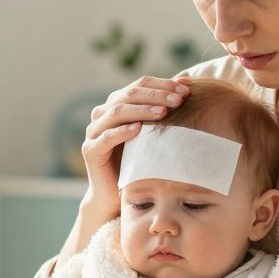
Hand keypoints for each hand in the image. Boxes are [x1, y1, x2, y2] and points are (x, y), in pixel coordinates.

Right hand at [80, 76, 190, 220]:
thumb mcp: (153, 133)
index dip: (163, 84)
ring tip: (163, 112)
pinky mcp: (90, 150)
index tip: (187, 89)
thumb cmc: (139, 161)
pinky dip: (122, 131)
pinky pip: (106, 137)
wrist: (115, 193)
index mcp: (117, 103)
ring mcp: (94, 131)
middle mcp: (103, 113)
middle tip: (178, 100)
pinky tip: (138, 129)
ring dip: (142, 110)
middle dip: (156, 95)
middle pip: (129, 94)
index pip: (140, 84)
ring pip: (118, 112)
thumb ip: (163, 110)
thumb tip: (187, 84)